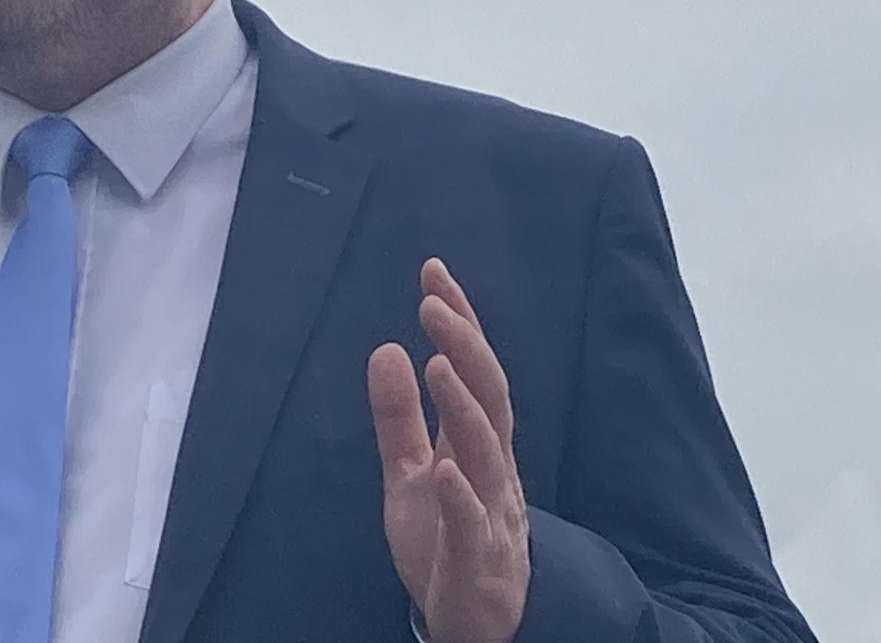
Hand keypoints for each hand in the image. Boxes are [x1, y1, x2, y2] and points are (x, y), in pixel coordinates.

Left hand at [368, 259, 530, 642]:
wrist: (475, 621)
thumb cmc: (446, 539)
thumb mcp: (408, 472)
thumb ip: (398, 417)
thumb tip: (387, 348)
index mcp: (476, 444)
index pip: (474, 371)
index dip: (459, 322)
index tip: (433, 273)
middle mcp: (493, 469)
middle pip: (489, 398)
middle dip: (464, 346)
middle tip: (434, 302)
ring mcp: (492, 512)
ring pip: (486, 452)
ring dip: (462, 406)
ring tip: (436, 362)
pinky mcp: (478, 559)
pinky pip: (473, 524)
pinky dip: (461, 496)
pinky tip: (444, 468)